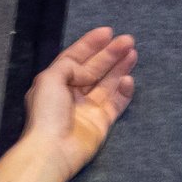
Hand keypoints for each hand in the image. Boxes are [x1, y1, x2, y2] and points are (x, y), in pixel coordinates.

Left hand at [24, 27, 137, 168]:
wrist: (53, 150)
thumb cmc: (48, 113)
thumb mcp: (49, 79)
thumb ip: (68, 66)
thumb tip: (86, 68)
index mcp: (56, 81)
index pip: (76, 57)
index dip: (91, 44)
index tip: (108, 32)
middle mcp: (72, 93)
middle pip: (95, 69)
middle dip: (110, 54)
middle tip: (128, 40)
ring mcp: (88, 108)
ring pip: (107, 83)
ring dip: (120, 68)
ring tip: (133, 53)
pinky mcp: (101, 123)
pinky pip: (116, 103)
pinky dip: (123, 91)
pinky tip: (130, 80)